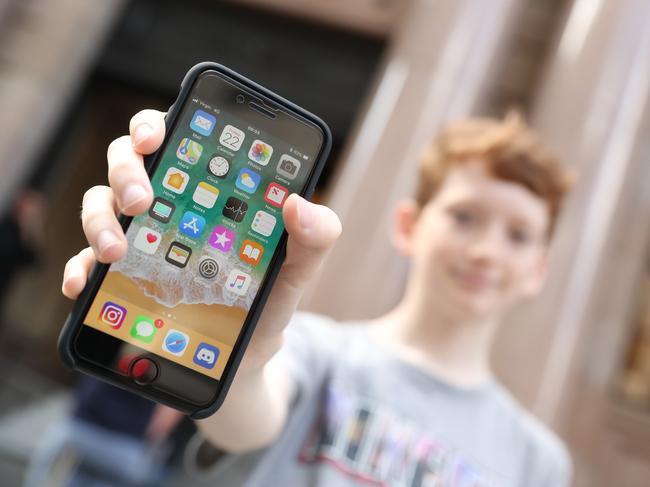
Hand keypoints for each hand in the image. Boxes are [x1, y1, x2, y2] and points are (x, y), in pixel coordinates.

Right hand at [62, 109, 340, 372]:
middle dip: (126, 171)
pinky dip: (79, 269)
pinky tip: (84, 283)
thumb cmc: (268, 298)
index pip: (176, 138)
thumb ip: (314, 237)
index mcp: (206, 189)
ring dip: (100, 220)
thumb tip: (299, 204)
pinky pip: (85, 263)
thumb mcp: (298, 269)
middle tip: (142, 199)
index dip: (156, 125)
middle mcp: (166, 204)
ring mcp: (138, 238)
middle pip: (128, 161)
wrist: (246, 354)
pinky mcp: (121, 278)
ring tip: (116, 251)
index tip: (157, 135)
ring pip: (100, 204)